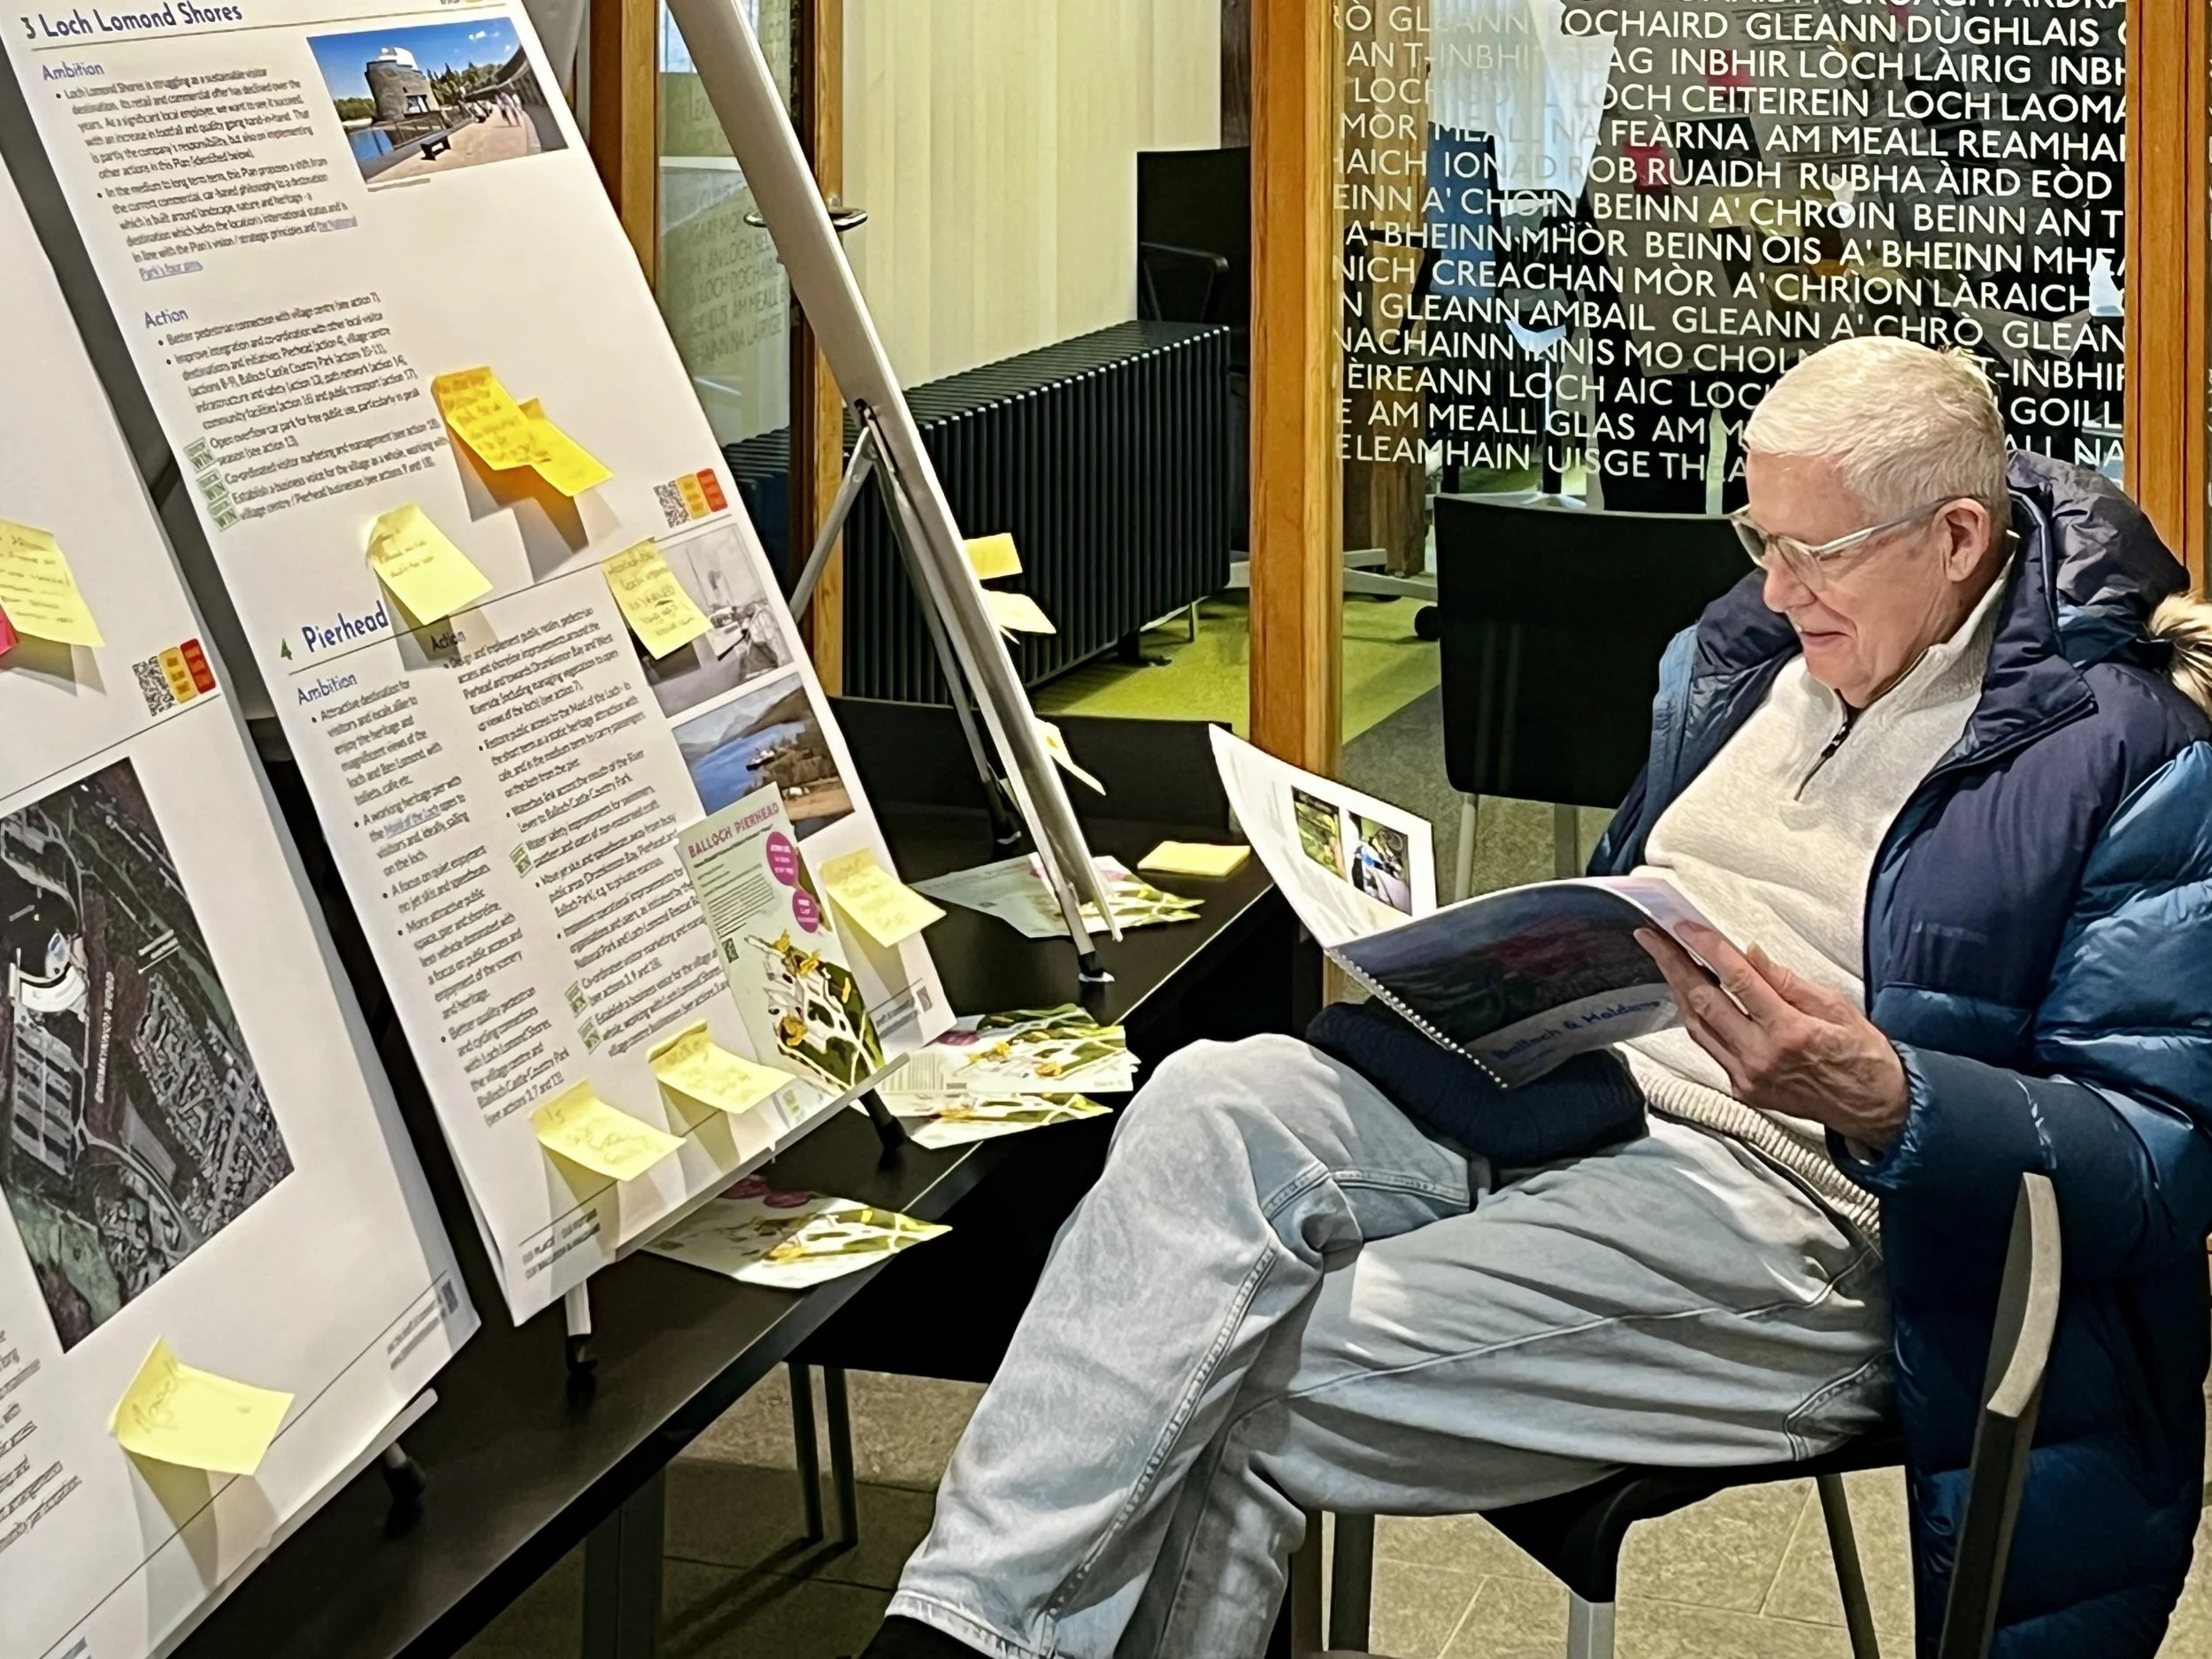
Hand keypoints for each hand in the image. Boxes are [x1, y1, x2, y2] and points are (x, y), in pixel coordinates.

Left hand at [1634, 922, 1908, 1149]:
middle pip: (1703, 1002)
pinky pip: (1709, 1047)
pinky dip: (1696, 1018)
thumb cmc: (1863, 1056)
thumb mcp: (1835, 1006)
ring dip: (1677, 990)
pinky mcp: (1743, 1090)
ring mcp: (1748, 1077)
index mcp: (1788, 1032)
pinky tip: (1690, 996)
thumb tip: (1749, 954)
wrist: (1877, 1109)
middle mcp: (1761, 1056)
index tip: (1685, 927)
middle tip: (1652, 937)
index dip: (1707, 949)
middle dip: (1673, 964)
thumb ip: (1786, 981)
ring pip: (1697, 1026)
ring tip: (1665, 959)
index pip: (1737, 980)